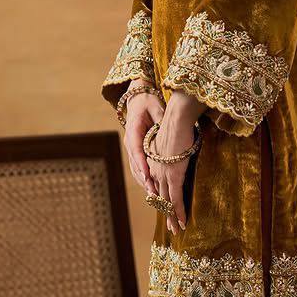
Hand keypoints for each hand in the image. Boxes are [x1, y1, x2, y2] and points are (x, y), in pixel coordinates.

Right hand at [122, 84, 166, 200]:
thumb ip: (160, 119)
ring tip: (154, 198)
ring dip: (145, 184)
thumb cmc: (148, 102)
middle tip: (154, 196)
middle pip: (136, 166)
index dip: (142, 166)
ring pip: (137, 170)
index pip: (137, 152)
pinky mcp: (137, 152)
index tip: (148, 178)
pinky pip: (140, 169)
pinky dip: (145, 180)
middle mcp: (130, 143)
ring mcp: (132, 149)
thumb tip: (166, 126)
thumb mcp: (156, 108)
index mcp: (133, 132)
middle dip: (145, 182)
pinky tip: (152, 190)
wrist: (139, 98)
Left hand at [147, 91, 203, 234]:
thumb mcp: (173, 136)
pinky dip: (179, 212)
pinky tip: (182, 222)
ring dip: (172, 217)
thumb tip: (183, 143)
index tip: (166, 207)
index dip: (162, 197)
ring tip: (176, 230)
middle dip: (166, 213)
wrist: (176, 118)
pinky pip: (176, 199)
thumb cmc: (177, 121)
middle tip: (171, 226)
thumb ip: (175, 144)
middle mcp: (156, 170)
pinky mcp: (173, 176)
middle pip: (161, 196)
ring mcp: (164, 174)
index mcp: (154, 161)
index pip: (157, 184)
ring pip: (167, 201)